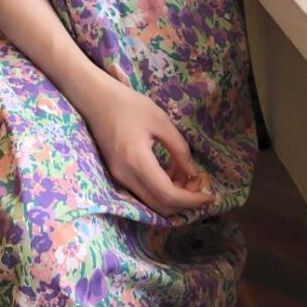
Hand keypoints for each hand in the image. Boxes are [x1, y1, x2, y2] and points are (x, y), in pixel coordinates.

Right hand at [80, 66, 213, 216]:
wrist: (96, 99)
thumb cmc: (129, 105)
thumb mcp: (160, 121)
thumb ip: (179, 149)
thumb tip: (192, 173)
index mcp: (137, 161)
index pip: (168, 195)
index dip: (191, 200)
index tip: (210, 196)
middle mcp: (125, 176)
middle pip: (160, 206)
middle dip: (185, 202)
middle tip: (202, 185)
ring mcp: (119, 178)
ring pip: (151, 203)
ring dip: (173, 198)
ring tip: (190, 179)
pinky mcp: (117, 175)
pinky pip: (143, 193)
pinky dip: (160, 191)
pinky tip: (172, 174)